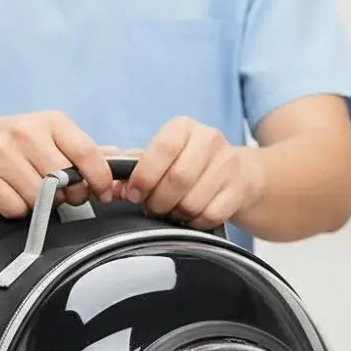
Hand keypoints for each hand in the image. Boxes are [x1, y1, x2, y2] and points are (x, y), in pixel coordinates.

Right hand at [0, 110, 113, 217]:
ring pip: (39, 198)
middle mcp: (24, 133)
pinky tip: (7, 195)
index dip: (100, 178)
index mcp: (47, 121)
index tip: (102, 192)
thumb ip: (81, 149)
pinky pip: (14, 208)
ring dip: (38, 204)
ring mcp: (0, 153)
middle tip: (57, 192)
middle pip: (63, 181)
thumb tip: (122, 156)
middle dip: (66, 194)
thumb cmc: (7, 142)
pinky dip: (15, 209)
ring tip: (27, 190)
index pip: (86, 151)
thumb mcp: (44, 135)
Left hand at [117, 117, 265, 229]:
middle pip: (178, 179)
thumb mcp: (161, 160)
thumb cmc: (189, 166)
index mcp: (183, 128)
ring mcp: (228, 164)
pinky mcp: (239, 188)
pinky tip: (191, 216)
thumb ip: (133, 171)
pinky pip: (210, 215)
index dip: (143, 178)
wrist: (239, 173)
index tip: (134, 194)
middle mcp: (209, 139)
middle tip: (152, 208)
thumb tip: (111, 187)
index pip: (162, 150)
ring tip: (172, 211)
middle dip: (158, 202)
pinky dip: (195, 223)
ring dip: (176, 214)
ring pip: (193, 202)